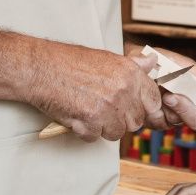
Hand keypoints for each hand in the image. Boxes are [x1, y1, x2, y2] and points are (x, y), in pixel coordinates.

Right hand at [37, 48, 165, 140]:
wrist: (41, 68)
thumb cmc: (70, 62)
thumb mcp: (108, 58)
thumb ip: (132, 66)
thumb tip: (152, 62)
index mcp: (131, 74)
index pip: (154, 101)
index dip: (144, 108)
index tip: (134, 109)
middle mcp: (124, 91)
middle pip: (136, 121)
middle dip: (121, 119)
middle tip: (103, 109)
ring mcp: (108, 107)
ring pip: (116, 132)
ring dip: (103, 127)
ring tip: (88, 111)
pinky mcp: (91, 121)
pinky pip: (95, 137)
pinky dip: (84, 131)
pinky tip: (76, 116)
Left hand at [136, 45, 195, 130]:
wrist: (132, 64)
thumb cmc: (159, 62)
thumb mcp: (182, 64)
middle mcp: (193, 106)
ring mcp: (178, 115)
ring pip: (194, 122)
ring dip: (185, 108)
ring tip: (171, 95)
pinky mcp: (161, 121)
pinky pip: (169, 122)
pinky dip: (166, 109)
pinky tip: (160, 98)